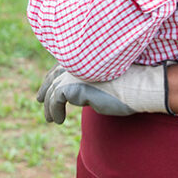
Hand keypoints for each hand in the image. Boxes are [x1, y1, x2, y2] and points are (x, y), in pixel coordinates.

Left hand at [35, 63, 167, 123]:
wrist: (138, 86)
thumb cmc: (131, 84)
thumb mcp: (107, 79)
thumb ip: (90, 80)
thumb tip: (80, 93)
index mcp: (85, 57)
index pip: (63, 65)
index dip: (54, 76)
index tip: (50, 85)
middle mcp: (77, 61)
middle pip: (54, 75)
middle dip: (45, 88)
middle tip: (39, 100)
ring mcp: (73, 72)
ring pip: (53, 90)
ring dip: (49, 106)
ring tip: (50, 118)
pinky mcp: (72, 86)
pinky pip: (55, 100)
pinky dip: (54, 111)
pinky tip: (58, 120)